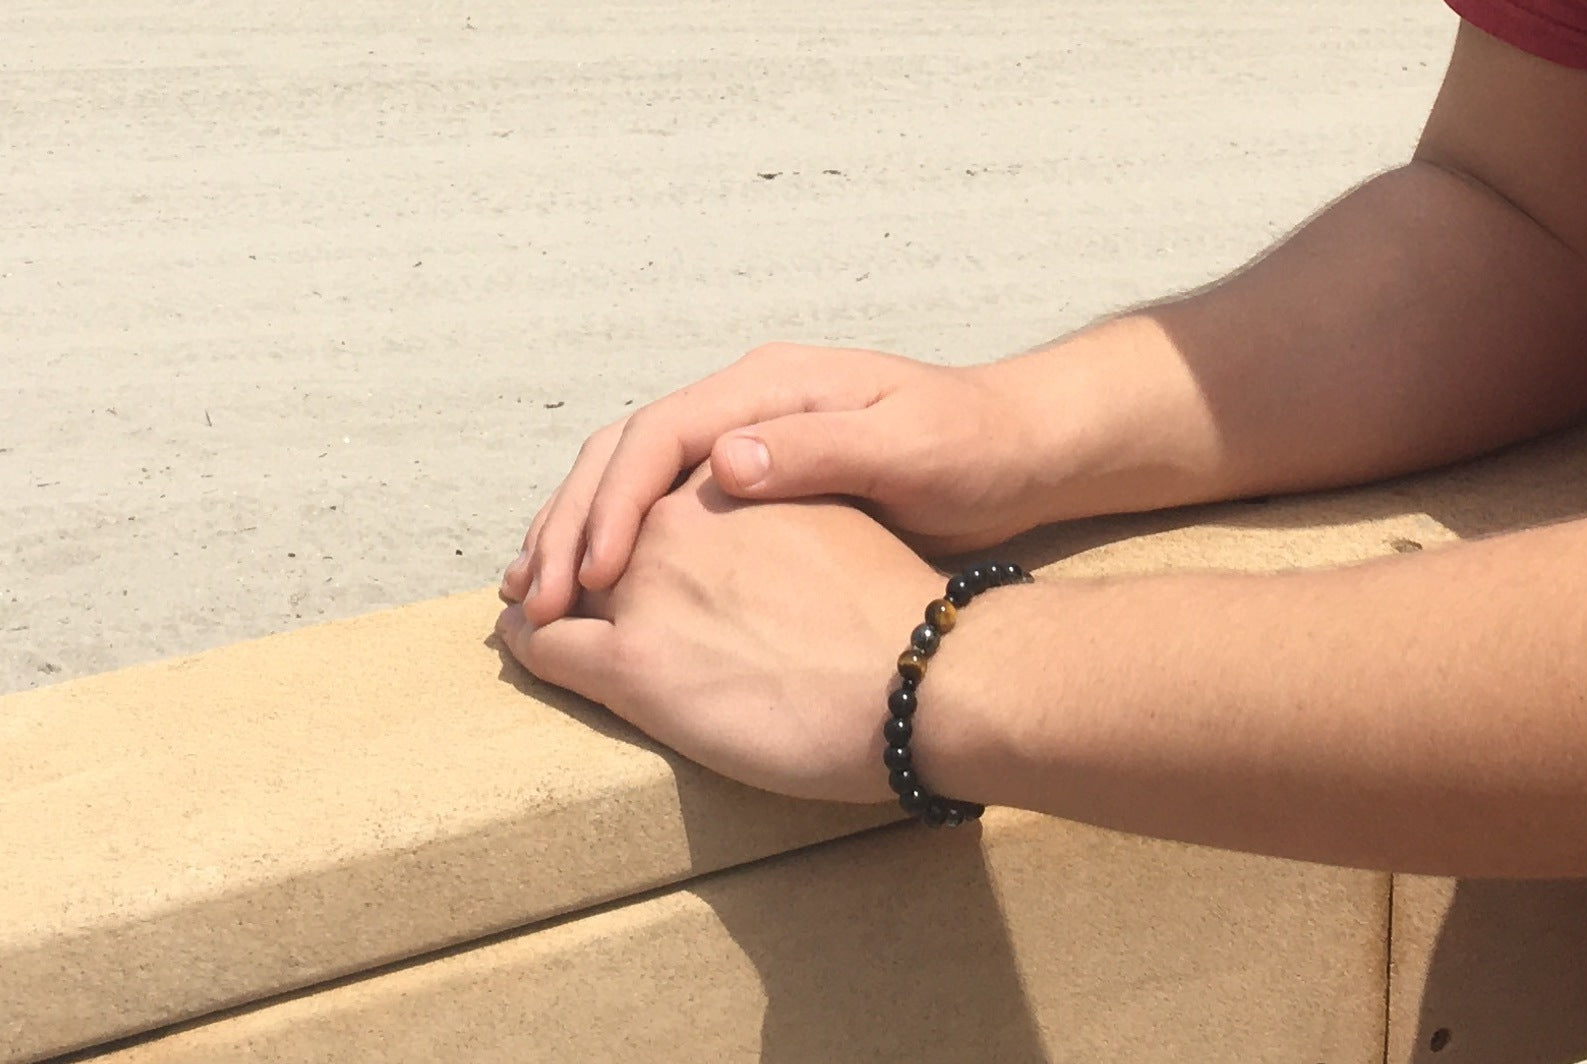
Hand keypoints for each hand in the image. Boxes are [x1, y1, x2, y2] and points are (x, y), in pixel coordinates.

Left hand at [496, 467, 942, 803]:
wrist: (928, 676)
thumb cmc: (901, 609)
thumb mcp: (838, 517)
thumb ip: (784, 500)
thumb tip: (753, 512)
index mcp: (733, 473)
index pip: (648, 472)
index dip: (619, 503)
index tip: (608, 530)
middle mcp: (678, 519)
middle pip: (598, 521)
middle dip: (567, 544)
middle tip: (545, 574)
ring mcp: (648, 588)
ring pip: (565, 578)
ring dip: (544, 588)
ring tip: (533, 606)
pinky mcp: (635, 664)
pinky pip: (548, 645)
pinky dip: (530, 642)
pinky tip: (529, 644)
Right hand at [501, 343, 1048, 624]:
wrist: (1019, 450)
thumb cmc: (972, 447)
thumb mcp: (908, 445)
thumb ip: (819, 450)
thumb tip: (723, 459)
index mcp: (768, 385)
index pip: (657, 434)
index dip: (614, 503)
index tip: (595, 575)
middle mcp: (744, 406)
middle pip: (623, 453)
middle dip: (572, 523)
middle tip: (531, 599)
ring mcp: (746, 444)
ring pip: (631, 482)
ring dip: (580, 538)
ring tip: (535, 602)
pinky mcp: (756, 486)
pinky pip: (663, 513)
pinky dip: (621, 550)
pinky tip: (599, 600)